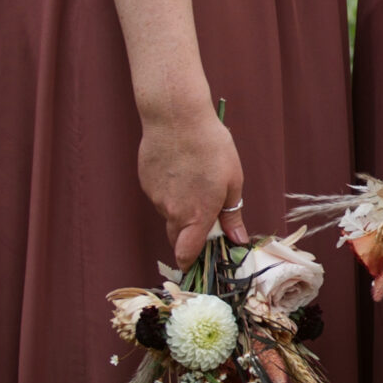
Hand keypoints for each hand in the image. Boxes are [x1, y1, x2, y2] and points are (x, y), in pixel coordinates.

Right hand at [138, 92, 246, 265]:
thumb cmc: (212, 147)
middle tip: (205, 216)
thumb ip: (232, 215)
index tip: (194, 265)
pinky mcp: (146, 181)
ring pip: (169, 213)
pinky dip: (169, 189)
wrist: (176, 117)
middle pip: (177, 236)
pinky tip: (180, 168)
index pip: (187, 252)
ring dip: (180, 207)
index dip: (189, 263)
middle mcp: (172, 211)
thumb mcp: (233, 182)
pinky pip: (159, 194)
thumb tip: (237, 239)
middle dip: (189, 235)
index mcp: (197, 215)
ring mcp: (156, 196)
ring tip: (195, 179)